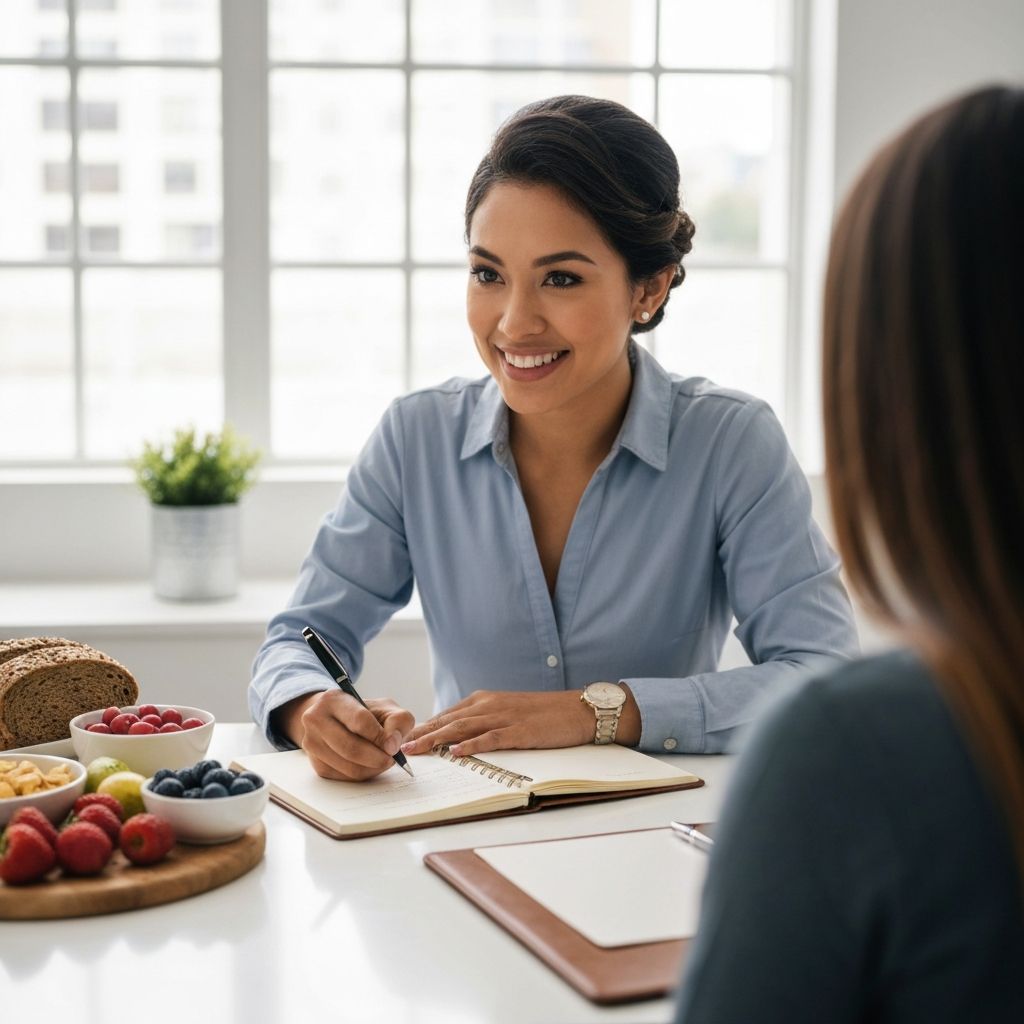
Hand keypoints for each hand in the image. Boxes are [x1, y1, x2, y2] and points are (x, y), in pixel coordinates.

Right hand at [274, 690, 414, 781]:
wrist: (338, 720)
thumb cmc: (366, 713)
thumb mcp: (386, 708)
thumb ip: (397, 721)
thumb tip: (392, 746)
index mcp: (333, 699)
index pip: (359, 721)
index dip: (379, 736)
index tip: (393, 745)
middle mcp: (316, 719)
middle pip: (350, 748)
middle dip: (377, 758)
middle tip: (391, 760)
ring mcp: (312, 743)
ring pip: (348, 766)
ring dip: (372, 768)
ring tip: (383, 760)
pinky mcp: (316, 764)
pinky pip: (344, 777)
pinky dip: (362, 774)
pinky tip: (369, 765)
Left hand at [401, 690, 594, 757]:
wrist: (576, 709)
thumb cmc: (542, 713)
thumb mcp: (507, 712)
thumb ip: (483, 721)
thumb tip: (456, 738)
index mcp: (484, 700)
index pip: (446, 714)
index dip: (423, 726)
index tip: (402, 738)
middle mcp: (489, 705)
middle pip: (448, 720)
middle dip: (421, 734)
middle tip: (398, 746)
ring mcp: (504, 717)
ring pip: (463, 728)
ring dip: (437, 739)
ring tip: (416, 750)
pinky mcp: (520, 731)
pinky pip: (492, 738)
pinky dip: (473, 745)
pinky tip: (457, 753)